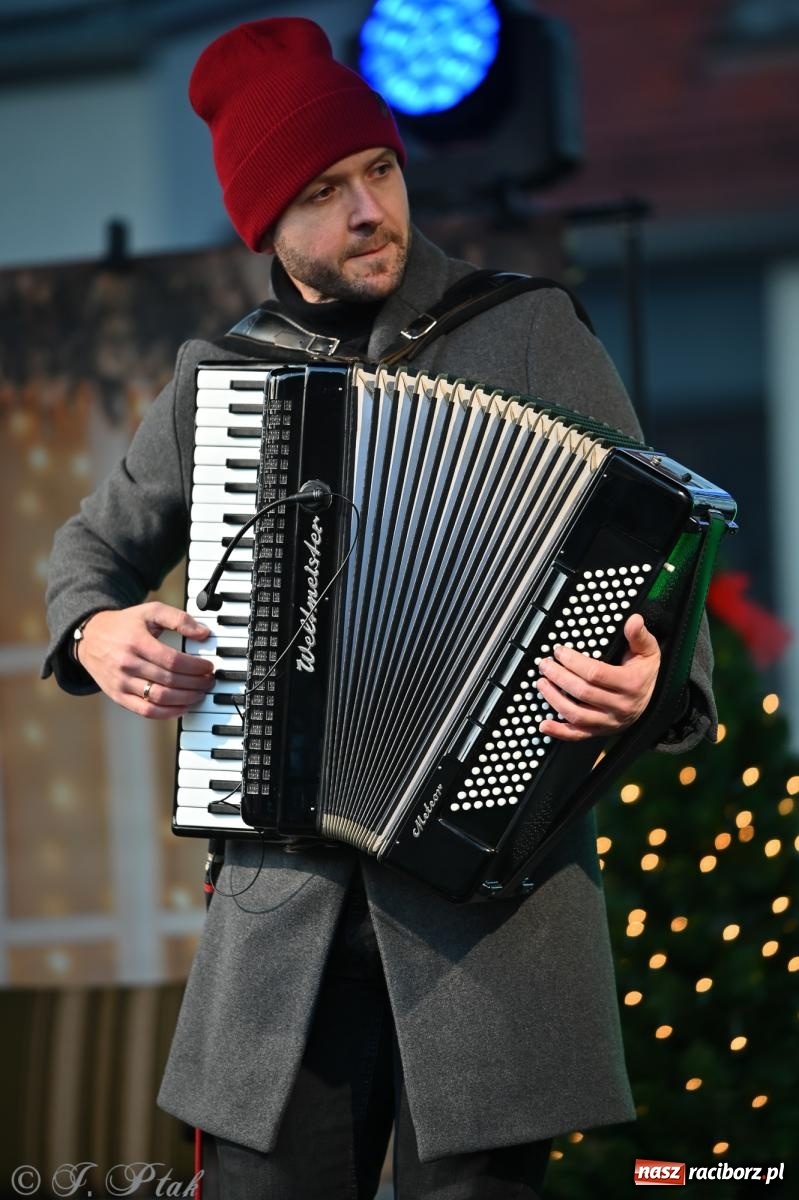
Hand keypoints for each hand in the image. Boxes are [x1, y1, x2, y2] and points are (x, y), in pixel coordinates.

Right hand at [76, 602, 214, 718]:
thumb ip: (178, 619)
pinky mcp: (118, 696)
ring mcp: (121, 682)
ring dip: (186, 699)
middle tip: (208, 681)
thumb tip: (203, 633)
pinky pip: (146, 711)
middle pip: (169, 680)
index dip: (195, 667)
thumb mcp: (150, 611)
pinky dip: (167, 713)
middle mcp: (127, 664)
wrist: (90, 638)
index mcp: (136, 641)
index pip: (172, 660)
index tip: (208, 667)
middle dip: (195, 683)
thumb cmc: (125, 624)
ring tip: (199, 694)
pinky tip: (182, 707)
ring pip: (159, 698)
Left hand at [534, 613, 660, 741]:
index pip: (596, 673)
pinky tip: (543, 724)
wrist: (651, 698)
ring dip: (554, 699)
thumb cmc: (644, 671)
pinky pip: (578, 735)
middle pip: (582, 692)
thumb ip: (639, 635)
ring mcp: (609, 722)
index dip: (574, 662)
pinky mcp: (601, 731)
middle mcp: (620, 706)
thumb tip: (634, 619)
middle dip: (559, 676)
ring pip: (577, 714)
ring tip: (542, 683)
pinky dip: (559, 732)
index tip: (559, 651)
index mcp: (630, 684)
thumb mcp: (648, 651)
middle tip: (545, 664)